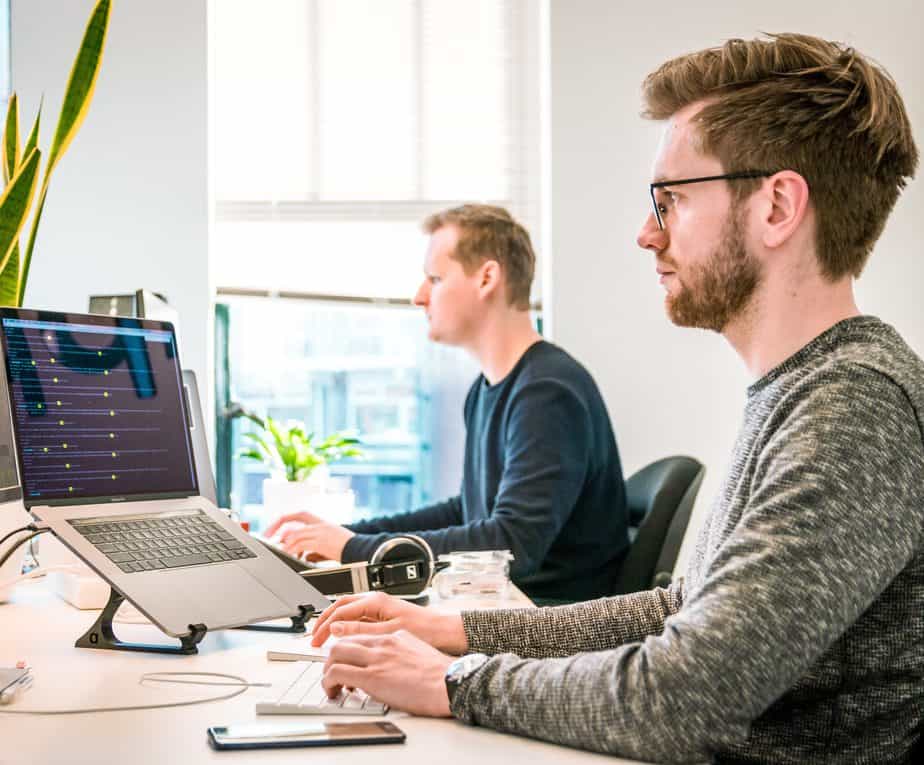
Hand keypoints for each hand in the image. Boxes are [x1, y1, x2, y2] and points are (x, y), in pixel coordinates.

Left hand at [263, 511, 354, 561]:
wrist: (363, 550)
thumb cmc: (349, 550)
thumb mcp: (330, 547)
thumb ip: (315, 550)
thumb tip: (304, 557)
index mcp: (322, 523)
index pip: (300, 514)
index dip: (286, 518)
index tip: (275, 527)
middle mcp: (319, 524)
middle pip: (293, 519)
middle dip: (277, 527)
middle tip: (267, 537)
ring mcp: (320, 532)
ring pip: (294, 534)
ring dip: (283, 543)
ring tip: (277, 551)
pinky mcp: (321, 541)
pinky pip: (301, 544)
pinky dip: (292, 550)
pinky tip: (288, 556)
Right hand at [311, 591, 467, 654]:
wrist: (445, 631)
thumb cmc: (424, 629)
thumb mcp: (388, 633)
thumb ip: (360, 630)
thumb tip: (337, 628)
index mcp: (375, 601)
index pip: (340, 611)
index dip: (324, 626)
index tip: (315, 641)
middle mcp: (375, 600)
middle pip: (340, 606)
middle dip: (324, 621)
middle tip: (314, 638)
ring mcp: (379, 607)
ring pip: (348, 611)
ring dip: (334, 622)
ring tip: (324, 637)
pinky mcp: (383, 615)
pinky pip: (357, 617)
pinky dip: (345, 626)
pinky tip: (343, 638)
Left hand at [322, 631, 453, 716]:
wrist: (450, 683)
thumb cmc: (441, 675)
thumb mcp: (419, 652)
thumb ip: (401, 652)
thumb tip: (392, 665)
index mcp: (395, 636)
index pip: (361, 635)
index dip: (348, 649)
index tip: (344, 660)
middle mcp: (383, 643)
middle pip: (344, 640)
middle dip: (331, 657)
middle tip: (331, 671)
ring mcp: (377, 658)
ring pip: (335, 653)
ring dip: (327, 670)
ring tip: (331, 684)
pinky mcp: (372, 676)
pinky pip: (337, 672)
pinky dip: (328, 681)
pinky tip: (333, 691)